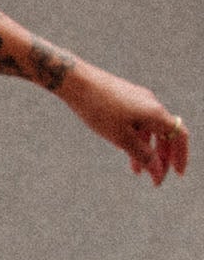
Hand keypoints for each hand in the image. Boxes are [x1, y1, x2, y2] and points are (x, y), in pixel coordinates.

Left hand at [61, 64, 188, 186]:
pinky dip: (134, 138)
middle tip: (154, 178)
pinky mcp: (125, 98)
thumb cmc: (99, 110)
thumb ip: (142, 155)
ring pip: (149, 129)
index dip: (181, 156)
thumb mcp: (121, 138)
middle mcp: (151, 104)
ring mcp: (138, 100)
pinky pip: (137, 121)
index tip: (177, 175)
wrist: (77, 82)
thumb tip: (158, 172)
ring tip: (135, 171)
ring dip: (145, 150)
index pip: (179, 136)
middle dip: (161, 158)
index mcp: (155, 113)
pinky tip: (122, 149)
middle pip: (165, 134)